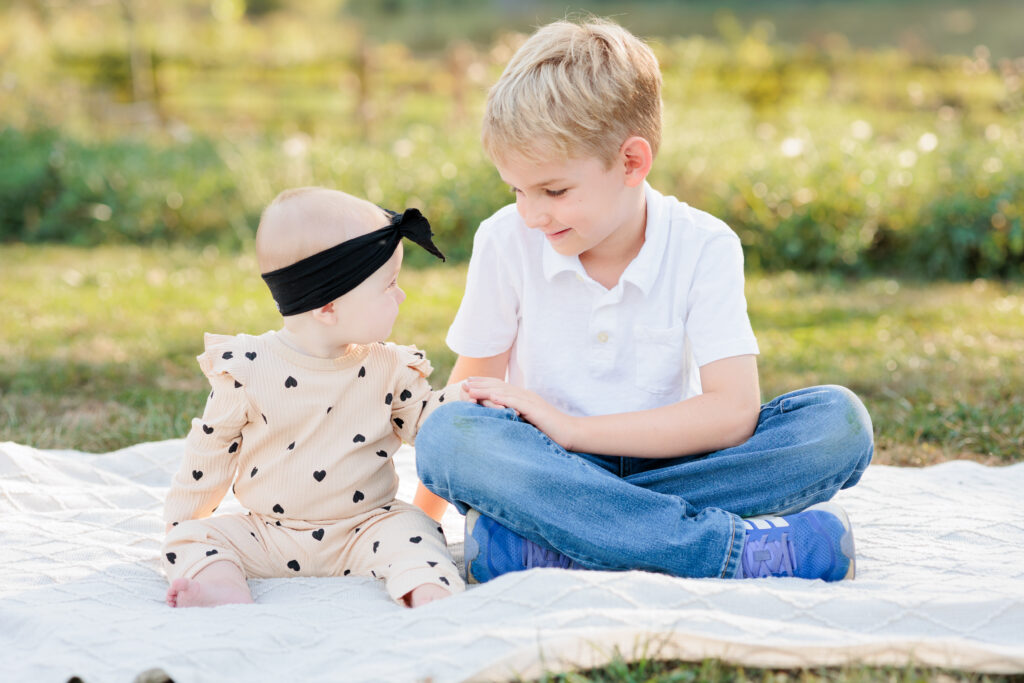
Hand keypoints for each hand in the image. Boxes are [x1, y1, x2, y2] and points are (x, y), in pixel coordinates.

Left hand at [463, 377, 578, 449]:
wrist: (570, 433)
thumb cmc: (551, 431)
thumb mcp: (529, 422)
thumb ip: (517, 417)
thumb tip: (502, 419)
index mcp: (524, 398)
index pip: (501, 388)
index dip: (484, 384)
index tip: (469, 383)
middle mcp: (526, 396)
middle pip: (499, 386)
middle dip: (481, 383)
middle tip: (465, 381)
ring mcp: (530, 401)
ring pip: (504, 392)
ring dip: (485, 389)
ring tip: (470, 388)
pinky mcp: (535, 409)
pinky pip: (516, 402)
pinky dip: (503, 399)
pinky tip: (491, 397)